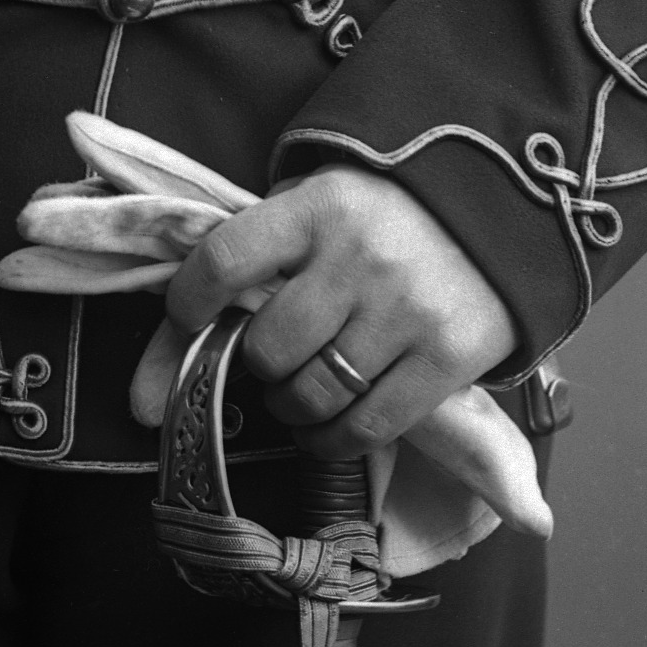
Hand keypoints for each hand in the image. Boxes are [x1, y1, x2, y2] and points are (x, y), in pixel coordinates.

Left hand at [127, 164, 516, 447]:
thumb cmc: (382, 214)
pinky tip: (329, 427)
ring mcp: (408, 309)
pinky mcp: (450, 356)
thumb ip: (247, 263)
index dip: (190, 302)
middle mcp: (361, 257)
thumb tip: (149, 382)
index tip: (189, 318)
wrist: (498, 207)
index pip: (224, 261)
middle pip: (269, 347)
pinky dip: (334, 440)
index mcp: (318, 207)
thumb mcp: (314, 208)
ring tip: (301, 392)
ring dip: (293, 407)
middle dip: (258, 364)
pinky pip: (369, 427)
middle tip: (273, 358)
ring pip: (314, 395)